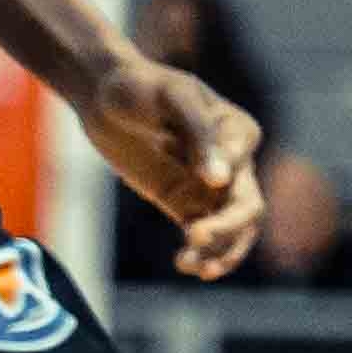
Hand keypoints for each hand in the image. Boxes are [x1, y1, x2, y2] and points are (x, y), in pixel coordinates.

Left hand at [88, 58, 264, 276]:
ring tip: (190, 265)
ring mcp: (211, 188)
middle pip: (247, 207)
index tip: (206, 179)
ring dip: (219, 251)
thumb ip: (199, 135)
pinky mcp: (186, 204)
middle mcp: (233, 162)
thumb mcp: (171, 98)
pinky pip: (205, 237)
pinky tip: (186, 265)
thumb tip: (220, 180)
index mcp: (237, 131)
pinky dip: (202, 254)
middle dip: (227, 228)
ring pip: (233, 231)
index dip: (226, 176)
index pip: (243, 162)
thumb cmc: (140, 86)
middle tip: (194, 237)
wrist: (104, 97)